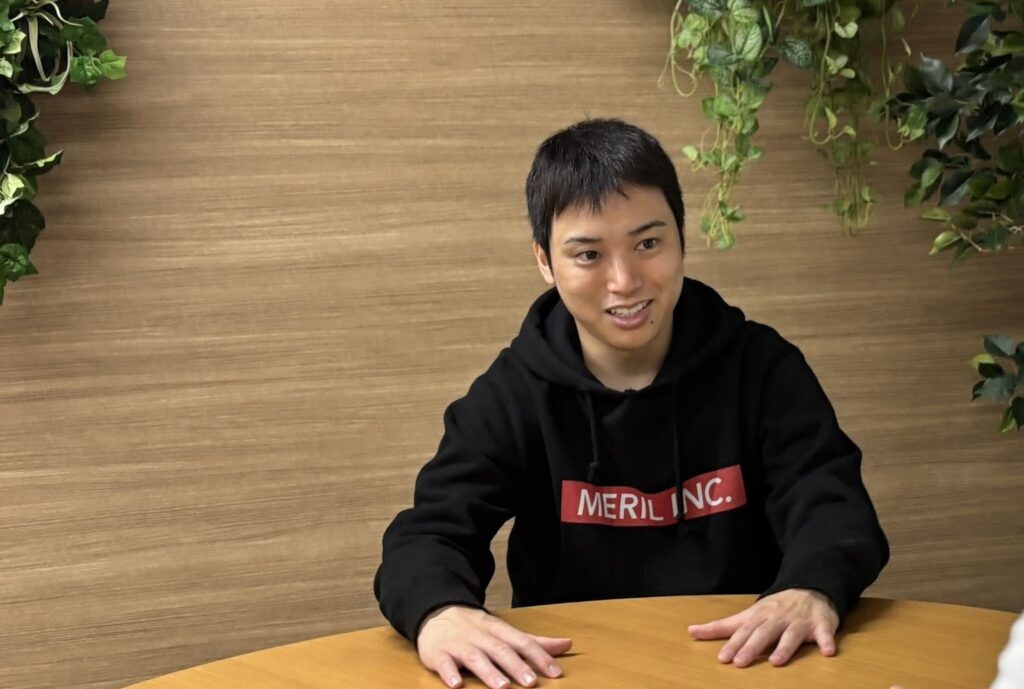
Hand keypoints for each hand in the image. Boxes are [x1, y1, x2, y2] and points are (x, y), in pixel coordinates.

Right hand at [417, 605, 571, 688]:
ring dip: (489, 672)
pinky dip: (449, 673)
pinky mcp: (439, 653)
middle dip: (516, 666)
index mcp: (499, 631)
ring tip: (502, 687)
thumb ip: (535, 642)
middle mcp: (481, 636)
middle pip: (500, 650)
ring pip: (475, 657)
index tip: (555, 672)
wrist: (437, 613)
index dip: (539, 656)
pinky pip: (444, 663)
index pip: (522, 642)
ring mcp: (459, 644)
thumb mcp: (506, 632)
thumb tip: (567, 645)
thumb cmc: (477, 628)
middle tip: (532, 682)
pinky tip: (456, 685)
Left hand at [687, 588, 838, 667]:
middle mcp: (778, 619)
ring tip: (776, 662)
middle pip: (763, 633)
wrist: (810, 588)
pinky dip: (827, 641)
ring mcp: (800, 622)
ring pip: (792, 635)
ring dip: (785, 648)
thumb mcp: (747, 615)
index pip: (743, 631)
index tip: (722, 658)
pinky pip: (826, 633)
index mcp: (759, 617)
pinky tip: (828, 651)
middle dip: (752, 647)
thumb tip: (691, 632)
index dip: (733, 644)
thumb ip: (721, 626)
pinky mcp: (822, 624)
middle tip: (740, 662)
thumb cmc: (774, 608)